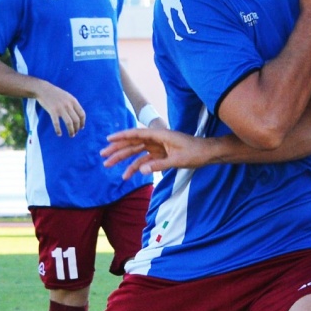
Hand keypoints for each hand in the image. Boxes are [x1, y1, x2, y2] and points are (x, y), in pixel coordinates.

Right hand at [36, 84, 85, 135]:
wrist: (43, 89)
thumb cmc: (55, 93)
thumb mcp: (67, 96)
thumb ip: (73, 104)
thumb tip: (78, 115)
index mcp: (73, 101)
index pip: (82, 114)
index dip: (82, 122)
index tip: (81, 128)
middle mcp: (68, 105)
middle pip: (76, 120)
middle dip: (77, 128)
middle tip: (75, 133)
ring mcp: (60, 108)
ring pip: (69, 123)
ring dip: (71, 131)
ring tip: (71, 135)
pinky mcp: (52, 111)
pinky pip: (57, 123)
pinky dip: (58, 130)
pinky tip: (59, 134)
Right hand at [103, 124, 224, 177]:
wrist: (208, 153)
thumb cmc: (196, 153)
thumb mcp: (178, 160)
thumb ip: (159, 165)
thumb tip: (140, 170)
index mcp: (160, 135)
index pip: (137, 134)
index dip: (121, 136)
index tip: (108, 139)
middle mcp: (156, 139)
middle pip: (133, 143)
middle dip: (117, 150)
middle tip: (103, 156)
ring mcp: (157, 147)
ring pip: (136, 152)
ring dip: (123, 159)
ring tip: (109, 166)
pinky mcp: (160, 155)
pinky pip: (144, 160)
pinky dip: (136, 167)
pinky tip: (127, 175)